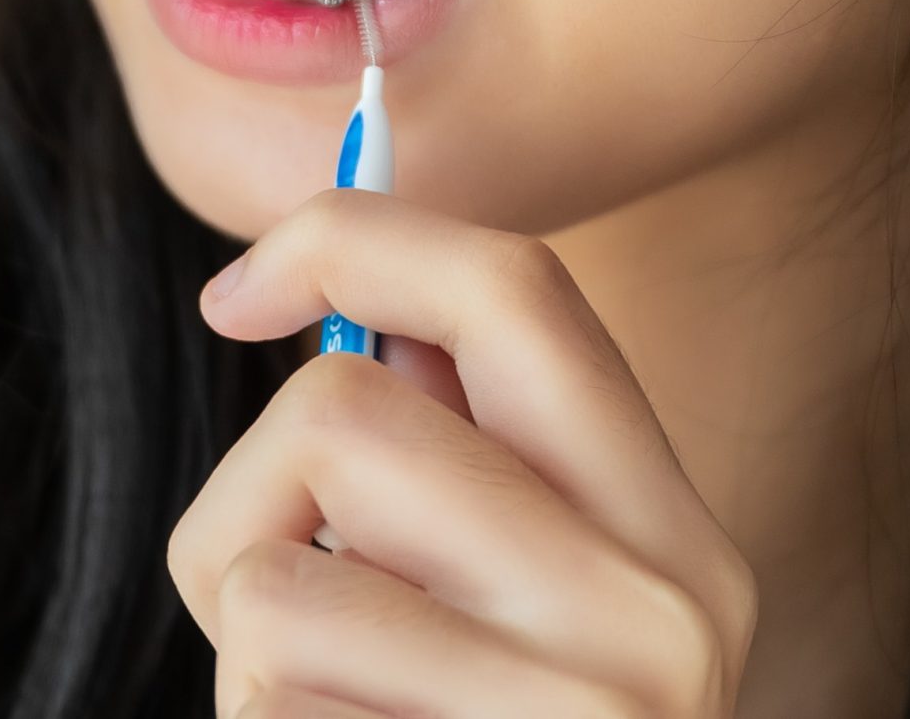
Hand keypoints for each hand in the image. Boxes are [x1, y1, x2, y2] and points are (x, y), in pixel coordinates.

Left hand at [171, 188, 757, 717]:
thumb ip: (449, 462)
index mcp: (672, 535)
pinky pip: (263, 701)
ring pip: (270, 576)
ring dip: (243, 653)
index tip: (237, 295)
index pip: (518, 288)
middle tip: (286, 608)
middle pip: (347, 418)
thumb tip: (329, 297)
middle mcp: (663, 619)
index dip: (350, 237)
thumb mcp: (505, 608)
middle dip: (248, 504)